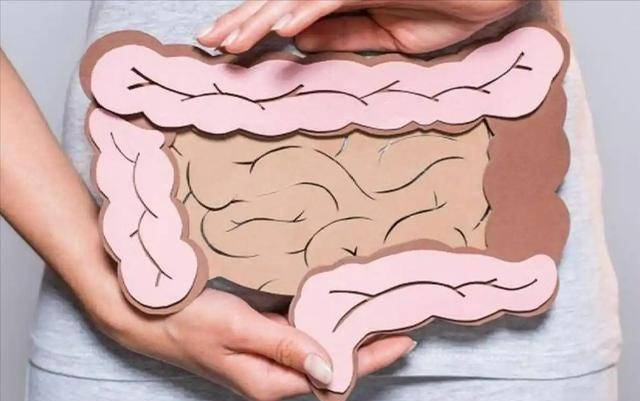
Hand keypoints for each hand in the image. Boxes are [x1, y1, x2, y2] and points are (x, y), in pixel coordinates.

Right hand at [98, 287, 414, 400]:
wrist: (146, 313)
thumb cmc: (187, 321)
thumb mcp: (238, 330)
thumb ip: (285, 346)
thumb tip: (330, 365)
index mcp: (271, 381)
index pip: (333, 372)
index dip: (370, 356)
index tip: (403, 338)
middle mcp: (273, 374)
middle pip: (330, 361)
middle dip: (364, 343)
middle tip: (398, 319)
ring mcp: (266, 357)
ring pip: (317, 345)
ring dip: (344, 330)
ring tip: (376, 311)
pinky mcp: (259, 340)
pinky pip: (299, 333)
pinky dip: (320, 320)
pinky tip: (334, 306)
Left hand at [197, 0, 522, 53]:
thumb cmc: (452, 6)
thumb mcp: (391, 36)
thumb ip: (345, 36)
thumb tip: (298, 44)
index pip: (290, 9)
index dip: (255, 26)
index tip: (227, 47)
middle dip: (243, 20)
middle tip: (209, 42)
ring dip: (260, 18)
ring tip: (229, 42)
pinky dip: (305, 10)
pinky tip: (280, 29)